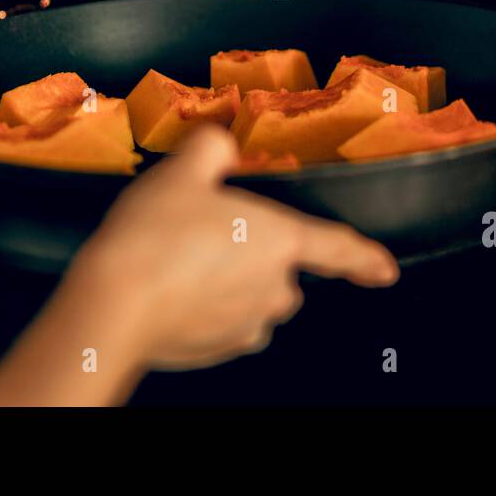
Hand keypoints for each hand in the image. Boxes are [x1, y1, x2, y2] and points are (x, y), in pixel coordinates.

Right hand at [69, 126, 398, 370]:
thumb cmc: (152, 236)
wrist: (112, 304)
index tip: (384, 270)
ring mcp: (246, 325)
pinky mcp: (216, 350)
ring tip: (179, 257)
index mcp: (281, 241)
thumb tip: (220, 144)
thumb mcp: (183, 170)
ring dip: (227, 280)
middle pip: (279, 268)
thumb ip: (212, 147)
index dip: (365, 258)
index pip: (338, 248)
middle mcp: (273, 289)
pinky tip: (170, 287)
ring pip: (248, 296)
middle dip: (251, 251)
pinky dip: (204, 306)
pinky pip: (221, 322)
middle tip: (204, 231)